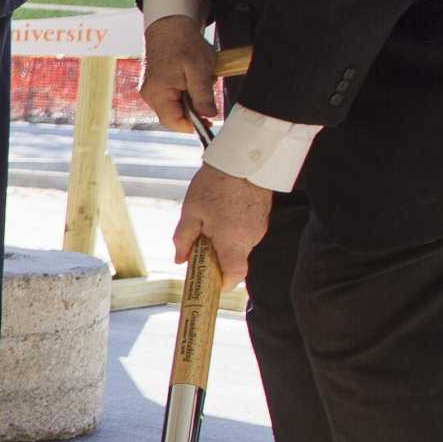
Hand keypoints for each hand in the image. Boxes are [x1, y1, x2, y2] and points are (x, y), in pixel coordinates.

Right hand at [139, 15, 218, 130]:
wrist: (170, 26)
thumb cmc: (183, 43)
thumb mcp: (199, 70)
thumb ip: (203, 96)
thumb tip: (209, 115)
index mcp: (157, 92)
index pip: (173, 122)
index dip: (192, 126)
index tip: (209, 122)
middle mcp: (150, 95)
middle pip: (173, 117)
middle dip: (193, 111)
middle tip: (209, 100)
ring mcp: (152, 91)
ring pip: (174, 108)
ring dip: (190, 102)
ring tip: (200, 84)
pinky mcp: (156, 86)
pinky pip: (172, 99)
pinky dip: (186, 95)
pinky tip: (192, 81)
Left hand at [172, 164, 272, 286]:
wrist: (244, 158)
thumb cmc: (215, 184)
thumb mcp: (191, 211)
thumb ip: (184, 239)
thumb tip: (180, 260)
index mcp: (233, 241)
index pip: (235, 275)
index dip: (223, 283)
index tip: (210, 282)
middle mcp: (250, 239)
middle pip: (235, 260)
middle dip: (217, 257)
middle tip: (199, 242)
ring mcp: (259, 228)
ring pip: (240, 245)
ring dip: (224, 240)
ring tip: (210, 218)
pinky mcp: (262, 217)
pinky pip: (246, 232)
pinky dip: (233, 229)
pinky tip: (222, 211)